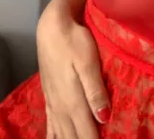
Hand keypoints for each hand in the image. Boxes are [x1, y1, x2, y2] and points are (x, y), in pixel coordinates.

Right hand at [37, 0, 110, 138]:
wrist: (52, 27)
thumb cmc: (74, 41)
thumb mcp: (88, 62)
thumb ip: (95, 91)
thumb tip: (104, 119)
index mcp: (73, 101)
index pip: (87, 133)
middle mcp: (61, 106)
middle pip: (73, 136)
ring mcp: (53, 101)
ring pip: (61, 133)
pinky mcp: (49, 95)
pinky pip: (50, 124)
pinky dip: (54, 135)